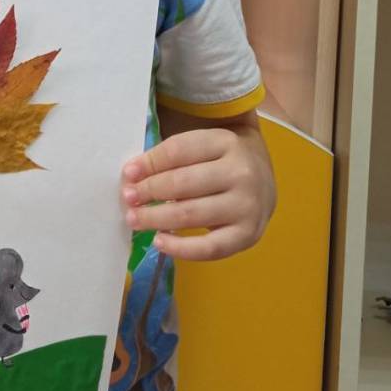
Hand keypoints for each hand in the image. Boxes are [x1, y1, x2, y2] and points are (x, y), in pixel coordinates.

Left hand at [121, 122, 275, 260]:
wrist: (263, 177)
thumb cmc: (219, 160)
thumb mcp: (201, 146)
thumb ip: (169, 157)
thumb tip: (131, 175)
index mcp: (225, 142)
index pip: (179, 150)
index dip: (150, 162)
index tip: (128, 173)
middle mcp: (241, 172)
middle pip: (183, 182)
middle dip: (150, 191)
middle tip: (127, 199)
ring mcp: (247, 205)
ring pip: (192, 214)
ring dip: (156, 218)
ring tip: (134, 219)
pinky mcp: (248, 234)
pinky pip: (210, 248)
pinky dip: (181, 248)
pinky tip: (159, 241)